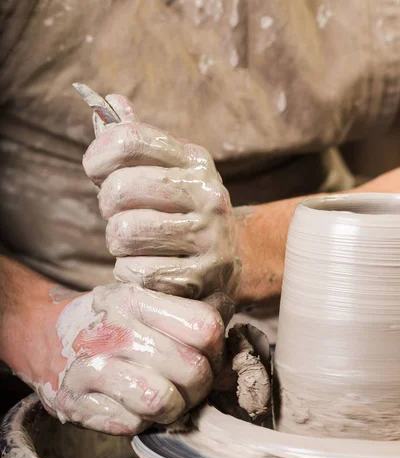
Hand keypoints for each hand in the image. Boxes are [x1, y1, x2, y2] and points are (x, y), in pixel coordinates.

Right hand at [32, 282, 226, 434]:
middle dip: (198, 386)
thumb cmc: (107, 323)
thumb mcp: (143, 303)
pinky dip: (140, 422)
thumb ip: (188, 314)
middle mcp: (113, 331)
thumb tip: (233, 325)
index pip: (205, 327)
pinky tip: (130, 405)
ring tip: (162, 397)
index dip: (217, 349)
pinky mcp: (76, 402)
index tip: (207, 356)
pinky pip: (133, 426)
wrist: (43, 337)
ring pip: (164, 402)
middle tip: (186, 385)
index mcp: (134, 300)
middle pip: (193, 370)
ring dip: (172, 409)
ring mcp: (91, 368)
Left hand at [82, 95, 239, 299]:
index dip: (98, 156)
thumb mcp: (167, 171)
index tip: (95, 170)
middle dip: (107, 207)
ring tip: (136, 245)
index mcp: (195, 161)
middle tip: (119, 216)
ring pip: (124, 233)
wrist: (228, 262)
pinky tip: (147, 269)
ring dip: (118, 245)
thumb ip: (135, 142)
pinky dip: (130, 274)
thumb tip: (109, 102)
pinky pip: (136, 272)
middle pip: (119, 190)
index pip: (129, 140)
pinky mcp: (202, 277)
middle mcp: (209, 194)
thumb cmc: (181, 212)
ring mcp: (210, 238)